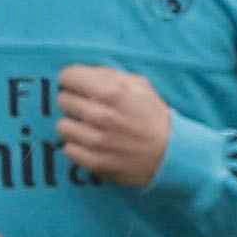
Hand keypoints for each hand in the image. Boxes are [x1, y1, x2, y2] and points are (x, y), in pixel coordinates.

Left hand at [54, 64, 172, 185]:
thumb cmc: (154, 117)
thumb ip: (110, 76)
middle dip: (74, 101)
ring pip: (63, 126)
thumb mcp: (140, 86)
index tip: (80, 86)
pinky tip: (91, 145)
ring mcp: (97, 141)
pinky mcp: (96, 162)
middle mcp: (101, 115)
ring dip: (74, 126)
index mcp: (112, 92)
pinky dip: (77, 147)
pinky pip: (68, 149)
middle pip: (63, 100)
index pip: (68, 76)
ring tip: (89, 128)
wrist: (173, 154)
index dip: (74, 80)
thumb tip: (84, 74)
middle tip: (89, 108)